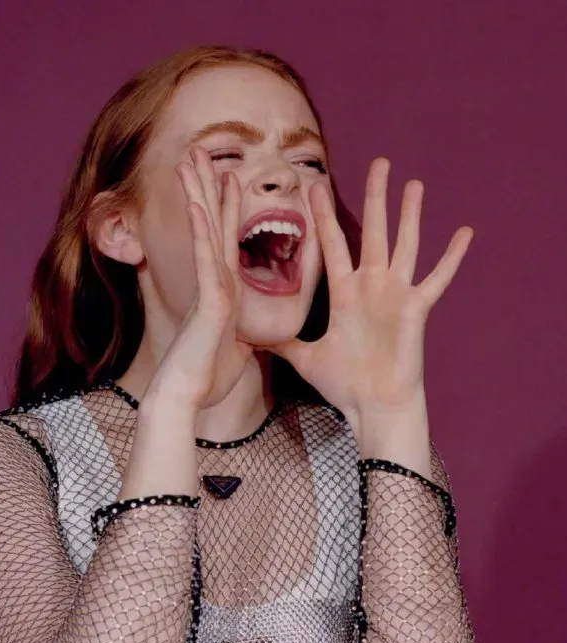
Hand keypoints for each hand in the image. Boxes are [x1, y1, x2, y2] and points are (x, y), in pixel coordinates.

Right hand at [148, 146, 253, 410]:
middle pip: (213, 224)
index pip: (227, 238)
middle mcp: (216, 282)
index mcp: (226, 290)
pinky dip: (203, 231)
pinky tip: (198, 204)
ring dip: (199, 194)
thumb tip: (251, 339)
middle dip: (206, 186)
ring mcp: (211, 288)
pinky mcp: (210, 300)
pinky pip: (206, 259)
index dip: (226, 207)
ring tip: (191, 158)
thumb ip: (242, 337)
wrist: (188, 397)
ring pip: (206, 231)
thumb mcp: (237, 352)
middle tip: (201, 151)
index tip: (228, 176)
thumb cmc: (206, 379)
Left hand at [263, 157, 473, 421]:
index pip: (333, 244)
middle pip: (372, 231)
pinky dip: (452, 257)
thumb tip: (250, 338)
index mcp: (346, 294)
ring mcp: (395, 295)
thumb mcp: (305, 358)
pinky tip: (465, 232)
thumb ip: (282, 343)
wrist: (373, 406)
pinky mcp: (415, 309)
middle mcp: (371, 287)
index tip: (316, 185)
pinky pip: (437, 279)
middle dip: (374, 196)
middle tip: (378, 161)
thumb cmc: (345, 385)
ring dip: (410, 215)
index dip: (324, 215)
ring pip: (404, 245)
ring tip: (414, 183)